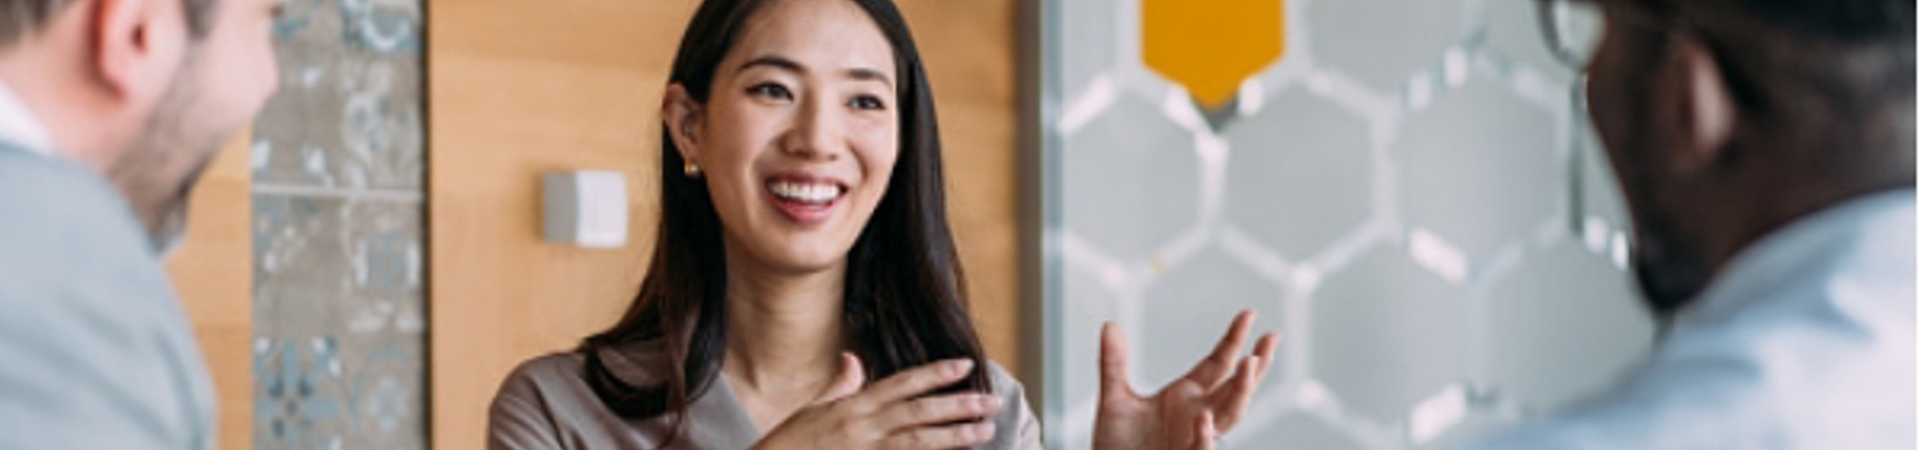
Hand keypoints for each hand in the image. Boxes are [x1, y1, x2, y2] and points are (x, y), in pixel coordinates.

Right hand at [751, 354, 1001, 449]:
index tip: (964, 366)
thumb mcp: (812, 408)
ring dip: (955, 436)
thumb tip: (853, 360)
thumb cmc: (788, 443)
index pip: (902, 383)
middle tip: (990, 401)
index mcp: (853, 406)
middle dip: (958, 405)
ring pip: (919, 442)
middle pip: (920, 412)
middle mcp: (863, 428)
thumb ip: (839, 384)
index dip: (935, 373)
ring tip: (984, 430)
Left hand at [1093, 310, 1279, 449]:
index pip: (1218, 364)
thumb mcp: (1114, 398)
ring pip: (1229, 416)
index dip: (1234, 340)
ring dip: (1241, 391)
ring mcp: (1194, 438)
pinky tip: (1204, 419)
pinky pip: (1199, 449)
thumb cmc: (1118, 443)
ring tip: (1248, 363)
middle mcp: (1198, 414)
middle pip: (1236, 388)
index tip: (1248, 313)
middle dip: (1254, 365)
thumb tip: (1110, 324)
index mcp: (1187, 395)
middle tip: (1271, 337)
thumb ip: (1113, 364)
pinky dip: (1203, 436)